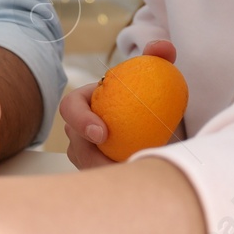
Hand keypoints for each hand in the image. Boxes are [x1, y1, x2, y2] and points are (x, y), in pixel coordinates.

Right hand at [60, 39, 176, 170]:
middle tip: (117, 164)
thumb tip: (163, 47)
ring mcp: (87, 153)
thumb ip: (158, 59)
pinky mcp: (100, 173)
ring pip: (88, 167)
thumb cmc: (150, 98)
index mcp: (86, 102)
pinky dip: (118, 183)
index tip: (102, 132)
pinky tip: (138, 185)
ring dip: (107, 174)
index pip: (70, 108)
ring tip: (134, 178)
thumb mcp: (156, 78)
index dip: (80, 120)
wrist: (160, 127)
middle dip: (89, 158)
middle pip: (75, 145)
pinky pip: (104, 181)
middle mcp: (80, 129)